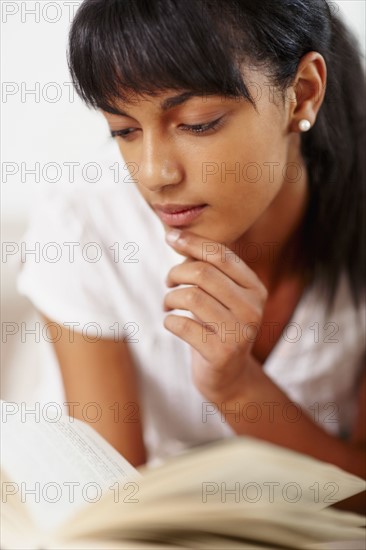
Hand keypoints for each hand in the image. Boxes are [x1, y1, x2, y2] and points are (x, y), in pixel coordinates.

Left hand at [163, 229, 267, 400]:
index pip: (221, 255)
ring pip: (191, 297)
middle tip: (168, 283)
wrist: (228, 376)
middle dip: (176, 273)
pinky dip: (169, 320)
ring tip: (168, 304)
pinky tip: (172, 323)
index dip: (192, 242)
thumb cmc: (217, 326)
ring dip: (170, 298)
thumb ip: (207, 269)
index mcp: (255, 288)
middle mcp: (253, 309)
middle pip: (203, 273)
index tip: (170, 238)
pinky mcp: (221, 353)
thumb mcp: (220, 296)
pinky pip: (182, 324)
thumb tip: (175, 237)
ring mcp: (239, 333)